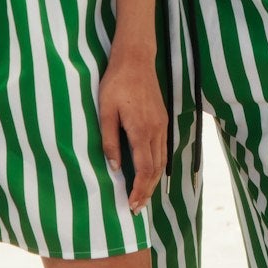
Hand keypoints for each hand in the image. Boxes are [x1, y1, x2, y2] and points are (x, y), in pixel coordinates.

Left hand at [98, 55, 166, 212]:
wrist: (136, 60)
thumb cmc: (116, 83)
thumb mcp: (105, 111)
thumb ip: (109, 140)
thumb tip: (114, 167)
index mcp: (141, 130)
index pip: (144, 170)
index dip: (139, 190)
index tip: (132, 205)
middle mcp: (156, 130)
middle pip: (156, 169)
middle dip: (148, 191)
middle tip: (137, 208)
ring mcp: (162, 124)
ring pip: (162, 160)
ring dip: (153, 181)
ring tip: (143, 195)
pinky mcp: (162, 119)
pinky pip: (163, 149)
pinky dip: (157, 166)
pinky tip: (150, 172)